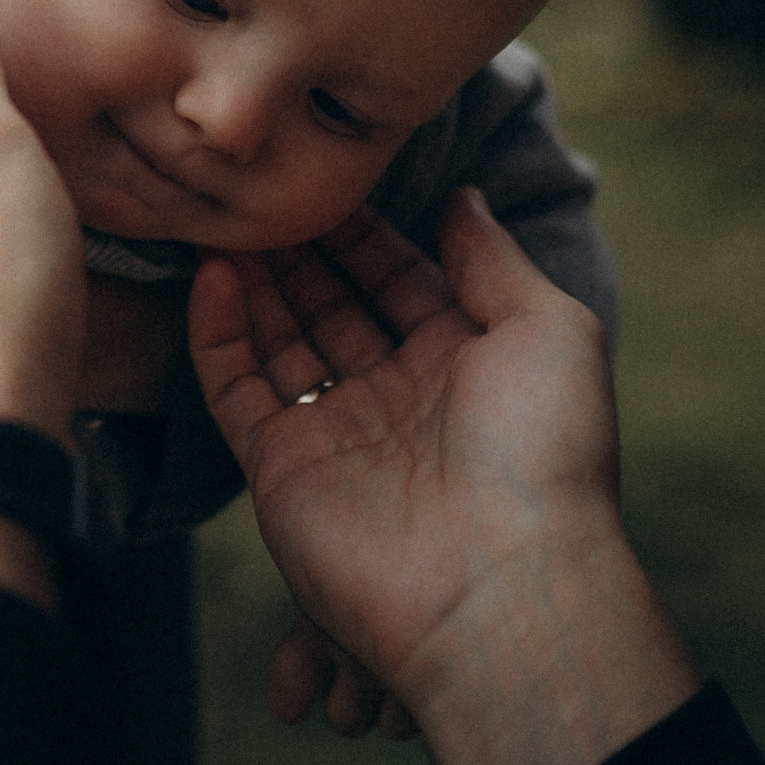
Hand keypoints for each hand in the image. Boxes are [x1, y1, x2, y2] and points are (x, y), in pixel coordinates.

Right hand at [190, 190, 698, 764]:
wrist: (498, 585)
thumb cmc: (543, 454)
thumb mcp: (551, 330)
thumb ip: (494, 260)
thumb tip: (463, 197)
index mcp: (467, 364)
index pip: (401, 281)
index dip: (364, 234)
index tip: (326, 179)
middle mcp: (400, 398)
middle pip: (335, 307)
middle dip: (301, 251)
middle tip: (262, 193)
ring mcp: (337, 435)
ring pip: (281, 341)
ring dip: (255, 282)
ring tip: (228, 220)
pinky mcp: (280, 469)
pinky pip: (236, 390)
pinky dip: (218, 334)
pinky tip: (213, 276)